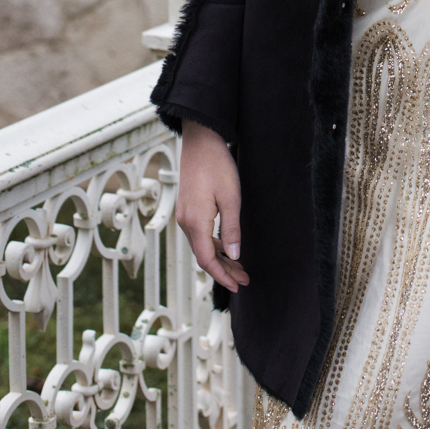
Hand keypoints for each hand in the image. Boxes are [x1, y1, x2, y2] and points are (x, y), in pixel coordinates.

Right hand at [176, 120, 249, 293]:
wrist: (200, 142)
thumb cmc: (217, 166)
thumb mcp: (231, 198)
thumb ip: (232, 229)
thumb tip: (235, 256)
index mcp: (196, 223)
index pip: (207, 261)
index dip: (223, 276)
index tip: (238, 286)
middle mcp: (186, 223)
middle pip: (204, 256)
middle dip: (224, 270)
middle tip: (245, 279)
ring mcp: (185, 216)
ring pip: (202, 247)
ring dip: (220, 259)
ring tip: (240, 267)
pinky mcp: (188, 209)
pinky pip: (200, 235)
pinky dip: (213, 245)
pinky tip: (227, 247)